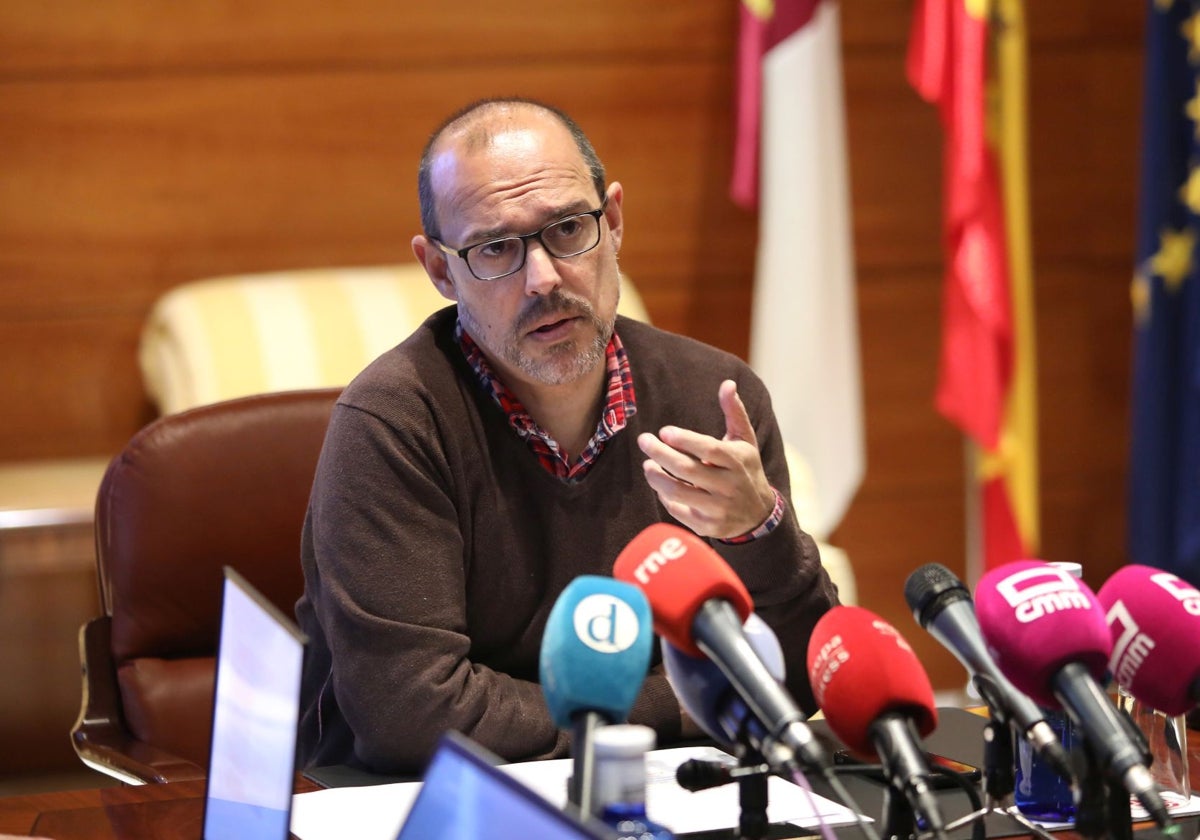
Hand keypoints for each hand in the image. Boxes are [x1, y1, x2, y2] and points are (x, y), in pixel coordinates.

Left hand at [638, 379, 774, 539]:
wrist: (758, 514)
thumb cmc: (745, 469)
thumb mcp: (745, 441)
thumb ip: (734, 412)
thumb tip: (727, 383)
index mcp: (738, 461)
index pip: (709, 450)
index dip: (685, 440)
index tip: (664, 431)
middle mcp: (729, 486)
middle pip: (688, 470)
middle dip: (661, 454)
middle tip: (644, 441)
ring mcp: (719, 508)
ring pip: (678, 493)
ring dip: (656, 478)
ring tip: (647, 465)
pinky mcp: (708, 526)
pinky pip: (678, 511)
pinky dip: (665, 497)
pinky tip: (660, 485)